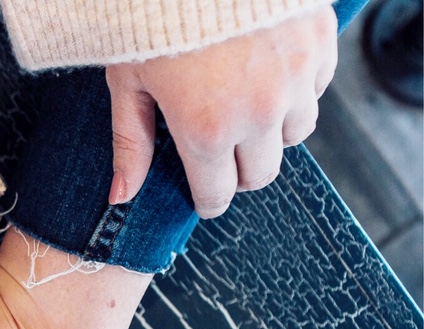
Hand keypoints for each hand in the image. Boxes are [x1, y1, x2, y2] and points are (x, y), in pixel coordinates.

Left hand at [106, 7, 337, 217]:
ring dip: (270, 131)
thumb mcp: (129, 82)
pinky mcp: (319, 46)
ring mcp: (296, 80)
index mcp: (205, 130)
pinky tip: (265, 70)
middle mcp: (258, 113)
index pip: (218, 195)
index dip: (207, 198)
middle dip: (237, 170)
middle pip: (260, 175)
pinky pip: (316, 90)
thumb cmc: (153, 17)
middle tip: (218, 148)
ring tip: (240, 104)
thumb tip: (121, 197)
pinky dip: (295, 90)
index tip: (203, 192)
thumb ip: (131, 143)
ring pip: (294, 135)